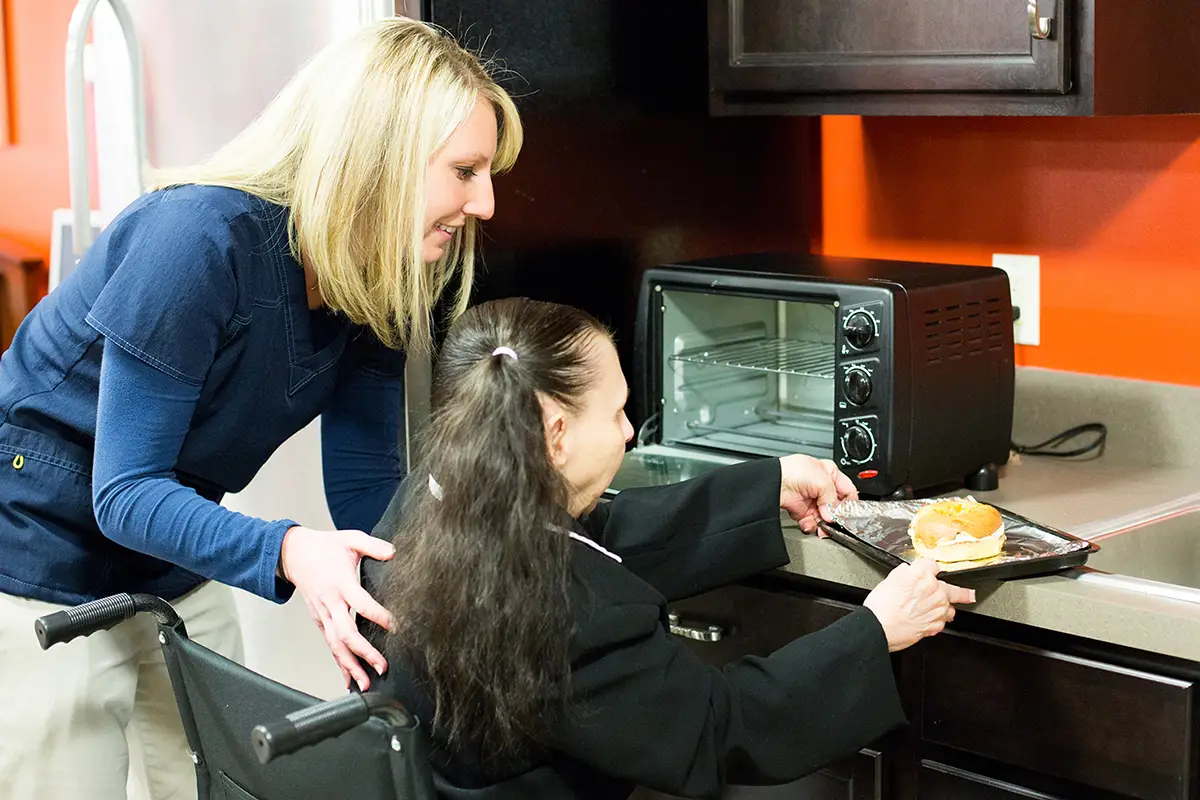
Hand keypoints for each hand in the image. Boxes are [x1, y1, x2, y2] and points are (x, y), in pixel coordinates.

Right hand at [279, 525, 395, 690]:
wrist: (293, 553)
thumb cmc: (324, 547)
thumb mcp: (351, 539)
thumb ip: (374, 546)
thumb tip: (393, 552)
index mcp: (341, 583)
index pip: (361, 604)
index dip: (378, 616)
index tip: (396, 626)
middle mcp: (330, 603)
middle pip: (346, 634)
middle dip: (364, 653)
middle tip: (382, 665)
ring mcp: (322, 614)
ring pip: (335, 645)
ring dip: (350, 666)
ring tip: (365, 683)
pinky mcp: (319, 620)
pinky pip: (330, 645)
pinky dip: (339, 663)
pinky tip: (349, 679)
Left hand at [778, 454, 858, 533]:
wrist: (773, 482)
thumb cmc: (794, 471)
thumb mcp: (823, 481)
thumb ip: (833, 499)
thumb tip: (835, 514)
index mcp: (830, 474)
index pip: (848, 491)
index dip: (850, 504)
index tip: (849, 514)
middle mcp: (822, 487)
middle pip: (836, 507)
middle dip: (835, 516)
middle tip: (835, 521)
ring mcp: (812, 499)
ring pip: (825, 517)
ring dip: (823, 523)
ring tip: (821, 524)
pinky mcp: (802, 510)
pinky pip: (812, 522)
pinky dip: (811, 525)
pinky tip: (809, 522)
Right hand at [862, 559, 975, 651]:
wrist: (879, 626)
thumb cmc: (881, 606)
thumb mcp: (889, 579)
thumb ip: (904, 573)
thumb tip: (908, 572)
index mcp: (921, 575)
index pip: (933, 565)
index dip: (930, 569)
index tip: (932, 571)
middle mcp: (934, 591)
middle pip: (955, 589)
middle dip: (962, 592)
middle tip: (969, 594)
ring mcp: (937, 609)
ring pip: (950, 608)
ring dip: (946, 608)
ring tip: (942, 610)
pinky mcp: (936, 626)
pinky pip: (942, 622)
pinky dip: (937, 622)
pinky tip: (928, 621)